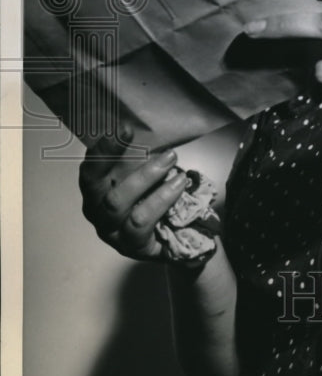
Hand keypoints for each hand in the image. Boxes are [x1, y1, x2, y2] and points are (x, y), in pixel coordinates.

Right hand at [79, 124, 188, 260]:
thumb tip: (144, 129)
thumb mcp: (143, 176)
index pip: (90, 169)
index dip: (103, 149)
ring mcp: (111, 231)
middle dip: (120, 159)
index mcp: (94, 191)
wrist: (172, 238)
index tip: (124, 129)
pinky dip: (160, 201)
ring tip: (172, 163)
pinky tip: (178, 186)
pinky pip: (140, 222)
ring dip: (146, 178)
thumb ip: (138, 158)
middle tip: (150, 143)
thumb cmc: (151, 200)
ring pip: (117, 202)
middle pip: (95, 185)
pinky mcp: (130, 245)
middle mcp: (96, 211)